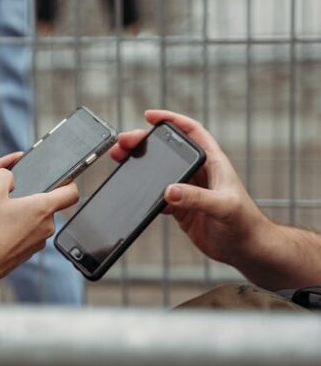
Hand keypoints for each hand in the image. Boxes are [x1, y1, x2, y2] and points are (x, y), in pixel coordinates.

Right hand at [0, 169, 78, 281]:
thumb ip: (4, 175)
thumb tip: (8, 176)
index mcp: (43, 208)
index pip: (71, 193)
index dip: (69, 183)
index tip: (62, 181)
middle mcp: (46, 227)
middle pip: (48, 208)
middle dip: (32, 202)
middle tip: (12, 200)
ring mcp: (38, 243)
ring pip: (36, 223)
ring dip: (24, 218)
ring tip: (2, 218)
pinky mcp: (28, 254)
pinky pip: (27, 237)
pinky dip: (17, 232)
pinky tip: (0, 232)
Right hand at [108, 110, 271, 268]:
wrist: (245, 249)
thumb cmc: (244, 223)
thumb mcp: (223, 207)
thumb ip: (198, 199)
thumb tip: (170, 191)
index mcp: (212, 163)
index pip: (191, 131)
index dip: (171, 120)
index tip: (150, 116)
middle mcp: (199, 173)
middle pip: (167, 150)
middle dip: (145, 142)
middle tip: (124, 143)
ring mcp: (188, 190)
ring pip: (159, 170)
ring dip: (140, 165)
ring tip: (121, 161)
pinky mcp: (181, 207)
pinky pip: (158, 195)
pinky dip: (145, 192)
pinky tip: (135, 192)